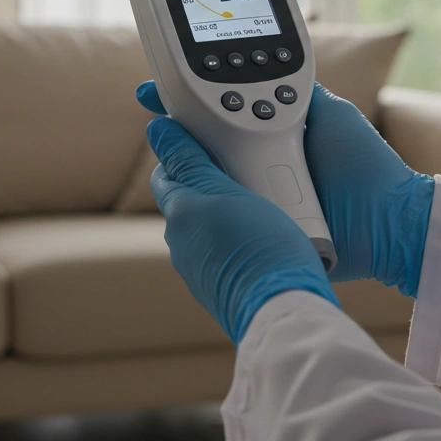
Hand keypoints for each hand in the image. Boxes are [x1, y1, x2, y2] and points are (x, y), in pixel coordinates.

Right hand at [136, 81, 434, 296]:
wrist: (387, 222)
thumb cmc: (365, 168)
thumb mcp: (330, 114)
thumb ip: (299, 89)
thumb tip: (267, 58)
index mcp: (277, 134)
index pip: (223, 112)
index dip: (189, 101)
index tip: (157, 91)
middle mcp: (264, 165)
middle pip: (208, 146)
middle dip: (179, 132)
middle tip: (157, 119)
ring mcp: (261, 198)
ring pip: (210, 182)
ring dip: (188, 169)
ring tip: (168, 154)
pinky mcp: (264, 230)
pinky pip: (226, 217)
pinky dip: (207, 208)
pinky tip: (189, 196)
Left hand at [146, 116, 337, 343]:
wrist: (282, 310)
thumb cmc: (257, 248)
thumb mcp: (227, 192)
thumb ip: (192, 162)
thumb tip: (158, 130)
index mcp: (178, 215)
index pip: (166, 173)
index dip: (183, 151)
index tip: (208, 138)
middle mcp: (182, 245)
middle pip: (187, 200)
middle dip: (207, 179)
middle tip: (241, 163)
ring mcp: (200, 269)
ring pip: (207, 226)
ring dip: (224, 209)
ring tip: (259, 198)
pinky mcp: (221, 286)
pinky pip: (222, 250)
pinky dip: (235, 236)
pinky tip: (261, 235)